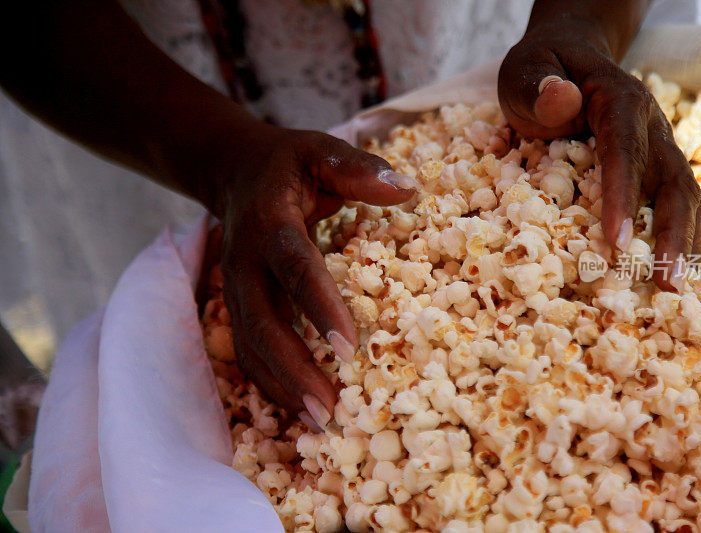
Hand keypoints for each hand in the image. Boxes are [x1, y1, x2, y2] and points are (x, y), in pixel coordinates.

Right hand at [212, 126, 417, 429]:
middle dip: (293, 368)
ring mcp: (234, 288)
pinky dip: (270, 382)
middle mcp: (244, 262)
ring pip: (250, 346)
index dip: (318, 307)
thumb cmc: (288, 163)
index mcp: (269, 222)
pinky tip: (298, 407)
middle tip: (328, 408)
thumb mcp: (319, 150)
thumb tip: (407, 189)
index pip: (294, 268)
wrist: (232, 170)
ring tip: (319, 422)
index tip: (348, 347)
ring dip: (280, 387)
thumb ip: (357, 169)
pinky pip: (247, 350)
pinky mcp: (236, 305)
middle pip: (262, 323)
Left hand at [498, 19, 700, 291]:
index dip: (624, 196)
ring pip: (685, 196)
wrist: (568, 60)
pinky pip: (678, 202)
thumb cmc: (541, 73)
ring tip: (676, 289)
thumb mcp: (526, 72)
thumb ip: (539, 86)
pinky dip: (683, 236)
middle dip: (671, 233)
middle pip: (672, 181)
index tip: (617, 242)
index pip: (625, 151)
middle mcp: (650, 126)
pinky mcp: (657, 167)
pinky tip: (683, 271)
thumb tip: (561, 99)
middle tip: (665, 284)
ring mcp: (659, 147)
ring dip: (684, 243)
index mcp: (619, 102)